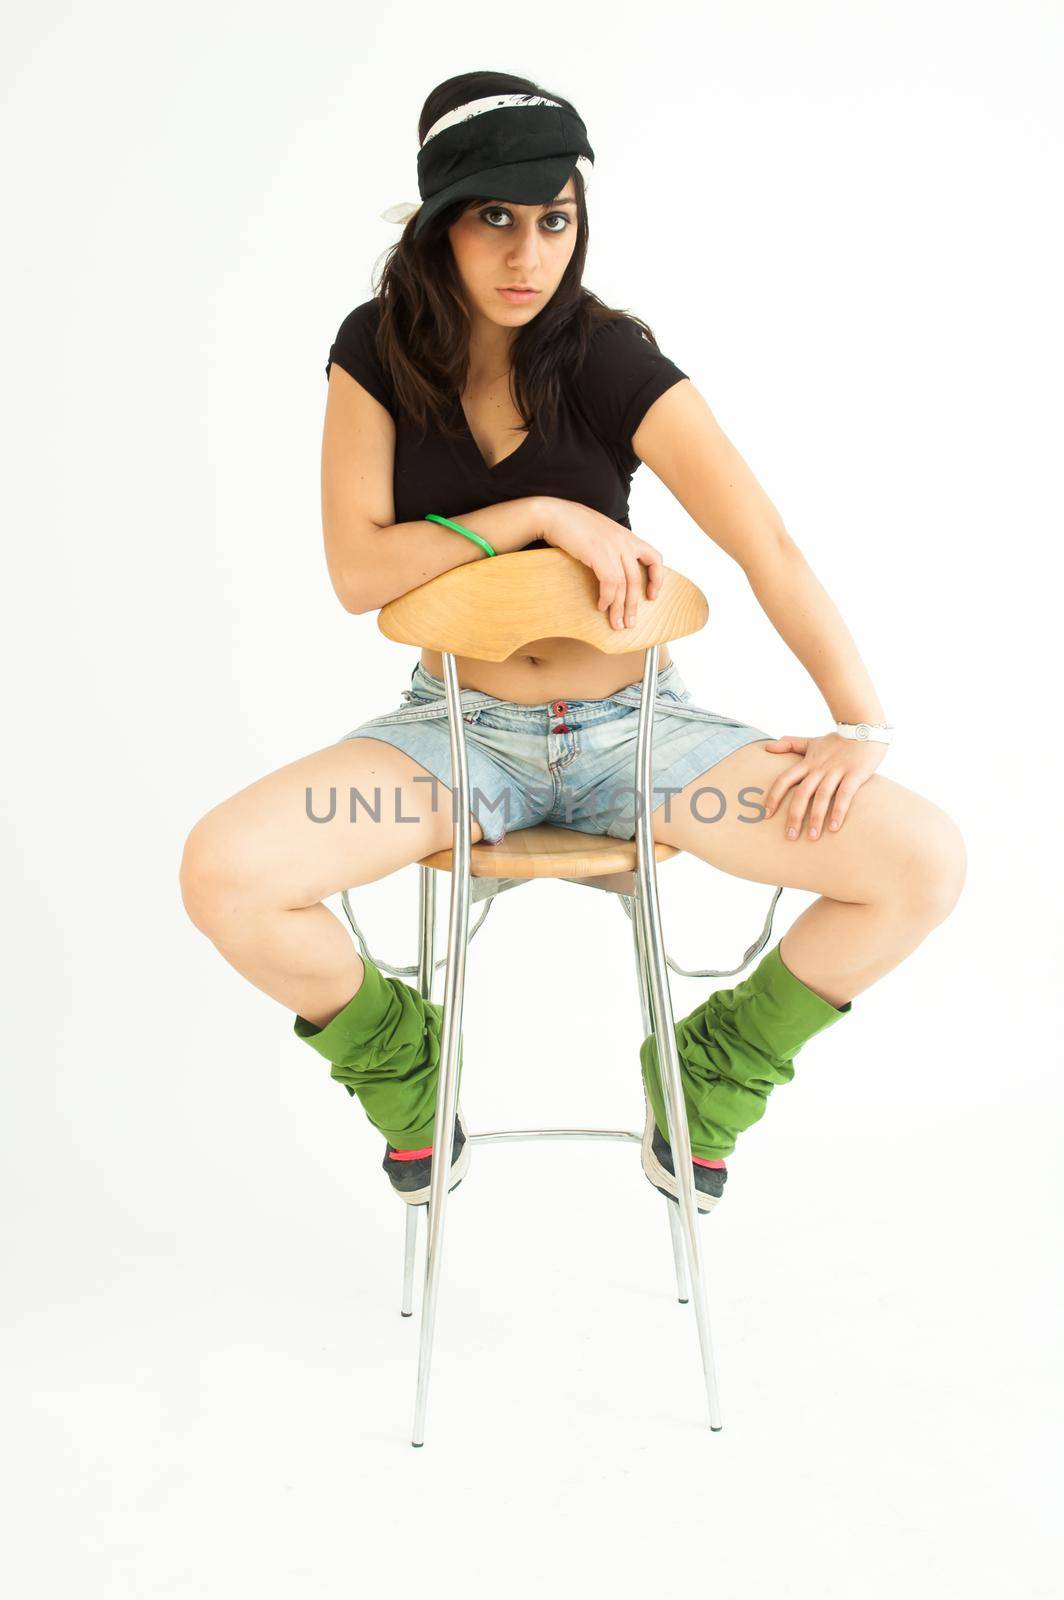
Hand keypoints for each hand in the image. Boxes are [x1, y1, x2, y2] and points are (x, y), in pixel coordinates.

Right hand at [540, 499, 662, 630]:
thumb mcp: (600, 533)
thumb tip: (612, 569)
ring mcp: (613, 547)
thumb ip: (611, 547)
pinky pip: (610, 583)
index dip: (656, 578)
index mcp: (627, 536)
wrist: (553, 514)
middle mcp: (624, 542)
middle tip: (630, 622)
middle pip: (636, 579)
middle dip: (633, 605)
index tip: (651, 595)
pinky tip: (601, 606)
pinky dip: (607, 598)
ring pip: (624, 585)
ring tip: (616, 623)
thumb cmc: (571, 524)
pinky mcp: (599, 554)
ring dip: (620, 608)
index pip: (654, 557)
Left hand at [761, 732, 885, 839]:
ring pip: (822, 796)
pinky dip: (839, 811)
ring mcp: (837, 771)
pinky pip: (845, 794)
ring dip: (816, 818)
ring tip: (813, 837)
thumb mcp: (811, 741)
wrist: (865, 727)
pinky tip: (834, 827)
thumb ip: (790, 745)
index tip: (766, 814)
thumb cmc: (837, 740)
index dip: (774, 796)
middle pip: (802, 793)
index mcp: (807, 763)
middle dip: (795, 816)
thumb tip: (766, 747)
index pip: (785, 779)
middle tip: (790, 836)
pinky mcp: (854, 774)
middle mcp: (819, 768)